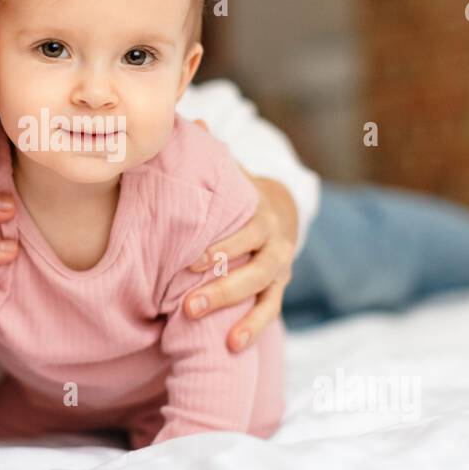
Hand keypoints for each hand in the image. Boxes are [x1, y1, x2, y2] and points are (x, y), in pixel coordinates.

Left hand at [183, 121, 298, 351]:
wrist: (280, 208)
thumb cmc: (238, 192)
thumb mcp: (230, 171)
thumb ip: (212, 154)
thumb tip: (193, 120)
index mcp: (262, 215)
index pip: (247, 234)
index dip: (224, 247)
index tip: (194, 262)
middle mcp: (276, 245)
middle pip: (254, 271)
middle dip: (223, 290)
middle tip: (187, 306)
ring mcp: (279, 271)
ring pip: (264, 296)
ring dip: (239, 317)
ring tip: (215, 337)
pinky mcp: (276, 291)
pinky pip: (269, 313)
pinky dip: (253, 330)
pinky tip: (231, 349)